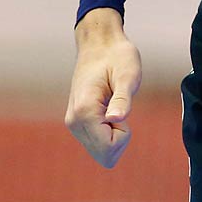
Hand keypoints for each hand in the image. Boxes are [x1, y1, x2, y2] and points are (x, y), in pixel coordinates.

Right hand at [64, 7, 142, 168]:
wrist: (99, 45)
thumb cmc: (118, 57)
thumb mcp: (128, 75)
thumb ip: (122, 99)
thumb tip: (116, 120)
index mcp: (84, 111)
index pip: (108, 148)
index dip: (124, 133)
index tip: (121, 108)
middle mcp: (74, 121)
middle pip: (105, 156)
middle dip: (120, 139)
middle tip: (119, 109)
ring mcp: (74, 124)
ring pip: (101, 154)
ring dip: (115, 137)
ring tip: (114, 108)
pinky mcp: (77, 123)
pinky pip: (98, 145)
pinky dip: (109, 135)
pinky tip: (108, 112)